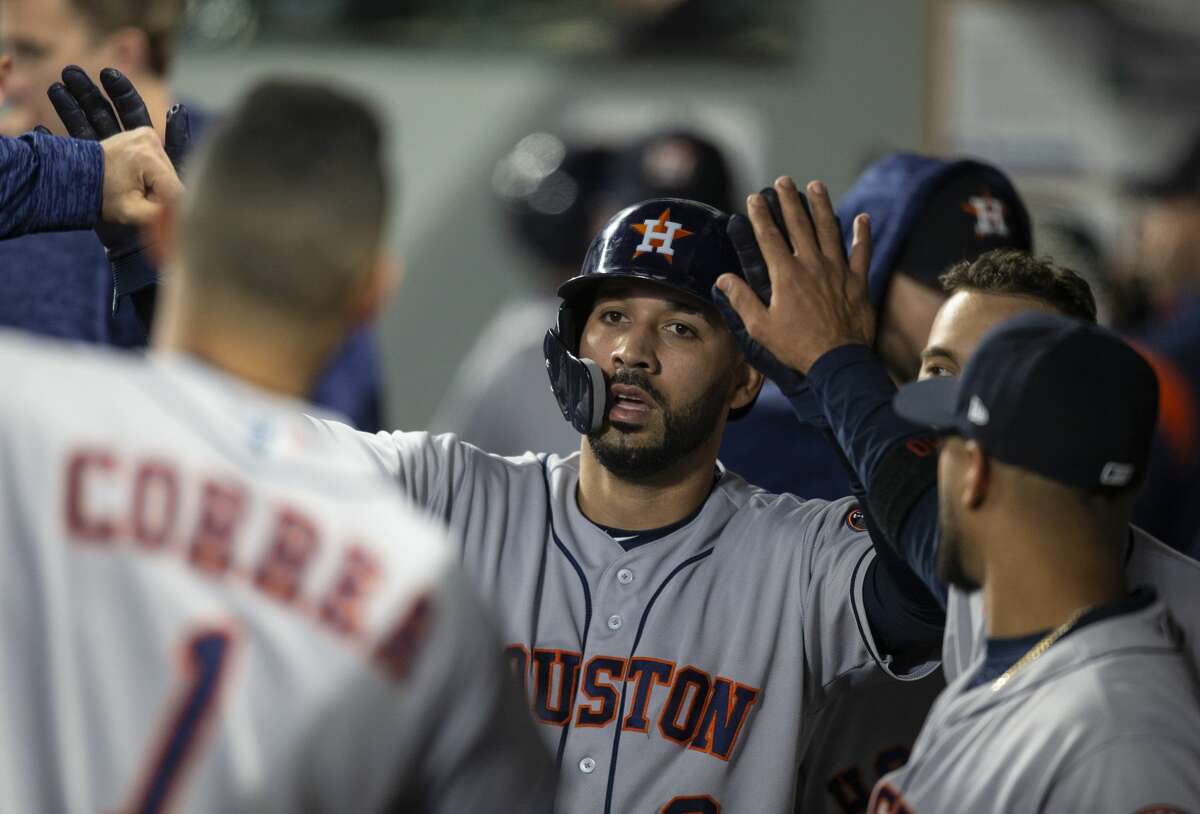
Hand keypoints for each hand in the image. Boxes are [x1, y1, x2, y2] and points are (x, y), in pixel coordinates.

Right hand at [47, 65, 188, 228]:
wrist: (141, 244)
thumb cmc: (165, 214)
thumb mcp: (175, 178)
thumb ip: (179, 145)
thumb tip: (178, 108)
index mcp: (148, 146)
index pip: (133, 113)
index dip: (120, 91)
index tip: (107, 74)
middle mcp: (125, 150)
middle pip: (103, 114)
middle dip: (87, 93)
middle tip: (69, 72)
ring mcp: (104, 161)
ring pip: (84, 128)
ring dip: (69, 108)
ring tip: (56, 88)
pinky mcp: (90, 174)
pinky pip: (71, 152)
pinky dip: (55, 142)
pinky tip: (41, 130)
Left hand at [98, 128, 181, 224]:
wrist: (76, 172)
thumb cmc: (102, 195)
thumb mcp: (131, 212)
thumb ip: (161, 215)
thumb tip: (181, 215)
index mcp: (149, 158)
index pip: (177, 190)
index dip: (170, 205)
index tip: (154, 211)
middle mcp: (152, 139)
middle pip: (173, 177)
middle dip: (163, 192)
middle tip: (141, 198)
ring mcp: (148, 133)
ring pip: (168, 170)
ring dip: (159, 183)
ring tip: (137, 186)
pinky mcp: (146, 133)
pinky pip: (161, 160)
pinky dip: (154, 172)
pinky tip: (139, 175)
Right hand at [715, 176, 872, 373]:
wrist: (837, 361)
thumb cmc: (796, 346)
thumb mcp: (760, 328)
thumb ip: (742, 300)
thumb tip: (723, 279)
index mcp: (786, 275)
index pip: (769, 237)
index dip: (760, 215)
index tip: (754, 198)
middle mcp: (812, 265)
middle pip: (799, 225)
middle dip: (789, 200)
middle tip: (783, 180)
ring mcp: (838, 271)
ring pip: (829, 230)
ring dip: (822, 206)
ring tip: (816, 186)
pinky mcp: (857, 281)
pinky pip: (861, 252)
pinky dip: (862, 235)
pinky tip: (863, 217)